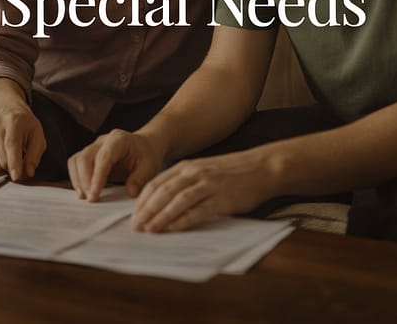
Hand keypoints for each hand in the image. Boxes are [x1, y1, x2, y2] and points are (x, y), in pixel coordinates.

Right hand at [0, 97, 45, 181]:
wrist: (8, 111)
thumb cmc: (25, 126)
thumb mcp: (37, 135)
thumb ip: (35, 155)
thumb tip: (28, 173)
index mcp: (14, 122)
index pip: (12, 145)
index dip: (14, 163)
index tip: (16, 177)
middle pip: (2, 160)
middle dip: (13, 169)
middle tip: (21, 166)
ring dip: (3, 169)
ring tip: (10, 158)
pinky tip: (0, 159)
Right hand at [68, 129, 163, 201]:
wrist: (145, 145)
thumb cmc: (147, 155)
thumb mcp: (150, 166)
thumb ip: (139, 179)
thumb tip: (130, 192)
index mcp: (118, 140)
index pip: (103, 158)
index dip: (96, 177)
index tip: (94, 195)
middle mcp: (103, 141)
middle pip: (85, 157)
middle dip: (84, 180)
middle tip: (90, 199)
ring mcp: (94, 146)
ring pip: (76, 160)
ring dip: (77, 179)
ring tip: (83, 197)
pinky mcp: (89, 154)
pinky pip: (76, 163)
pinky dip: (76, 178)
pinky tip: (82, 191)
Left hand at [131, 150, 273, 232]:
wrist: (262, 167)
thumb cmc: (232, 172)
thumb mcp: (204, 170)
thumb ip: (185, 182)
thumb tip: (163, 202)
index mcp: (187, 166)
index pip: (156, 183)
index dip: (142, 200)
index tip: (134, 215)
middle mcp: (195, 173)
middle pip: (163, 192)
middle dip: (147, 210)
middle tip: (136, 226)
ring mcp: (208, 184)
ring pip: (178, 200)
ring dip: (161, 216)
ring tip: (150, 230)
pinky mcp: (222, 198)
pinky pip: (198, 210)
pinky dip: (184, 220)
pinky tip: (173, 229)